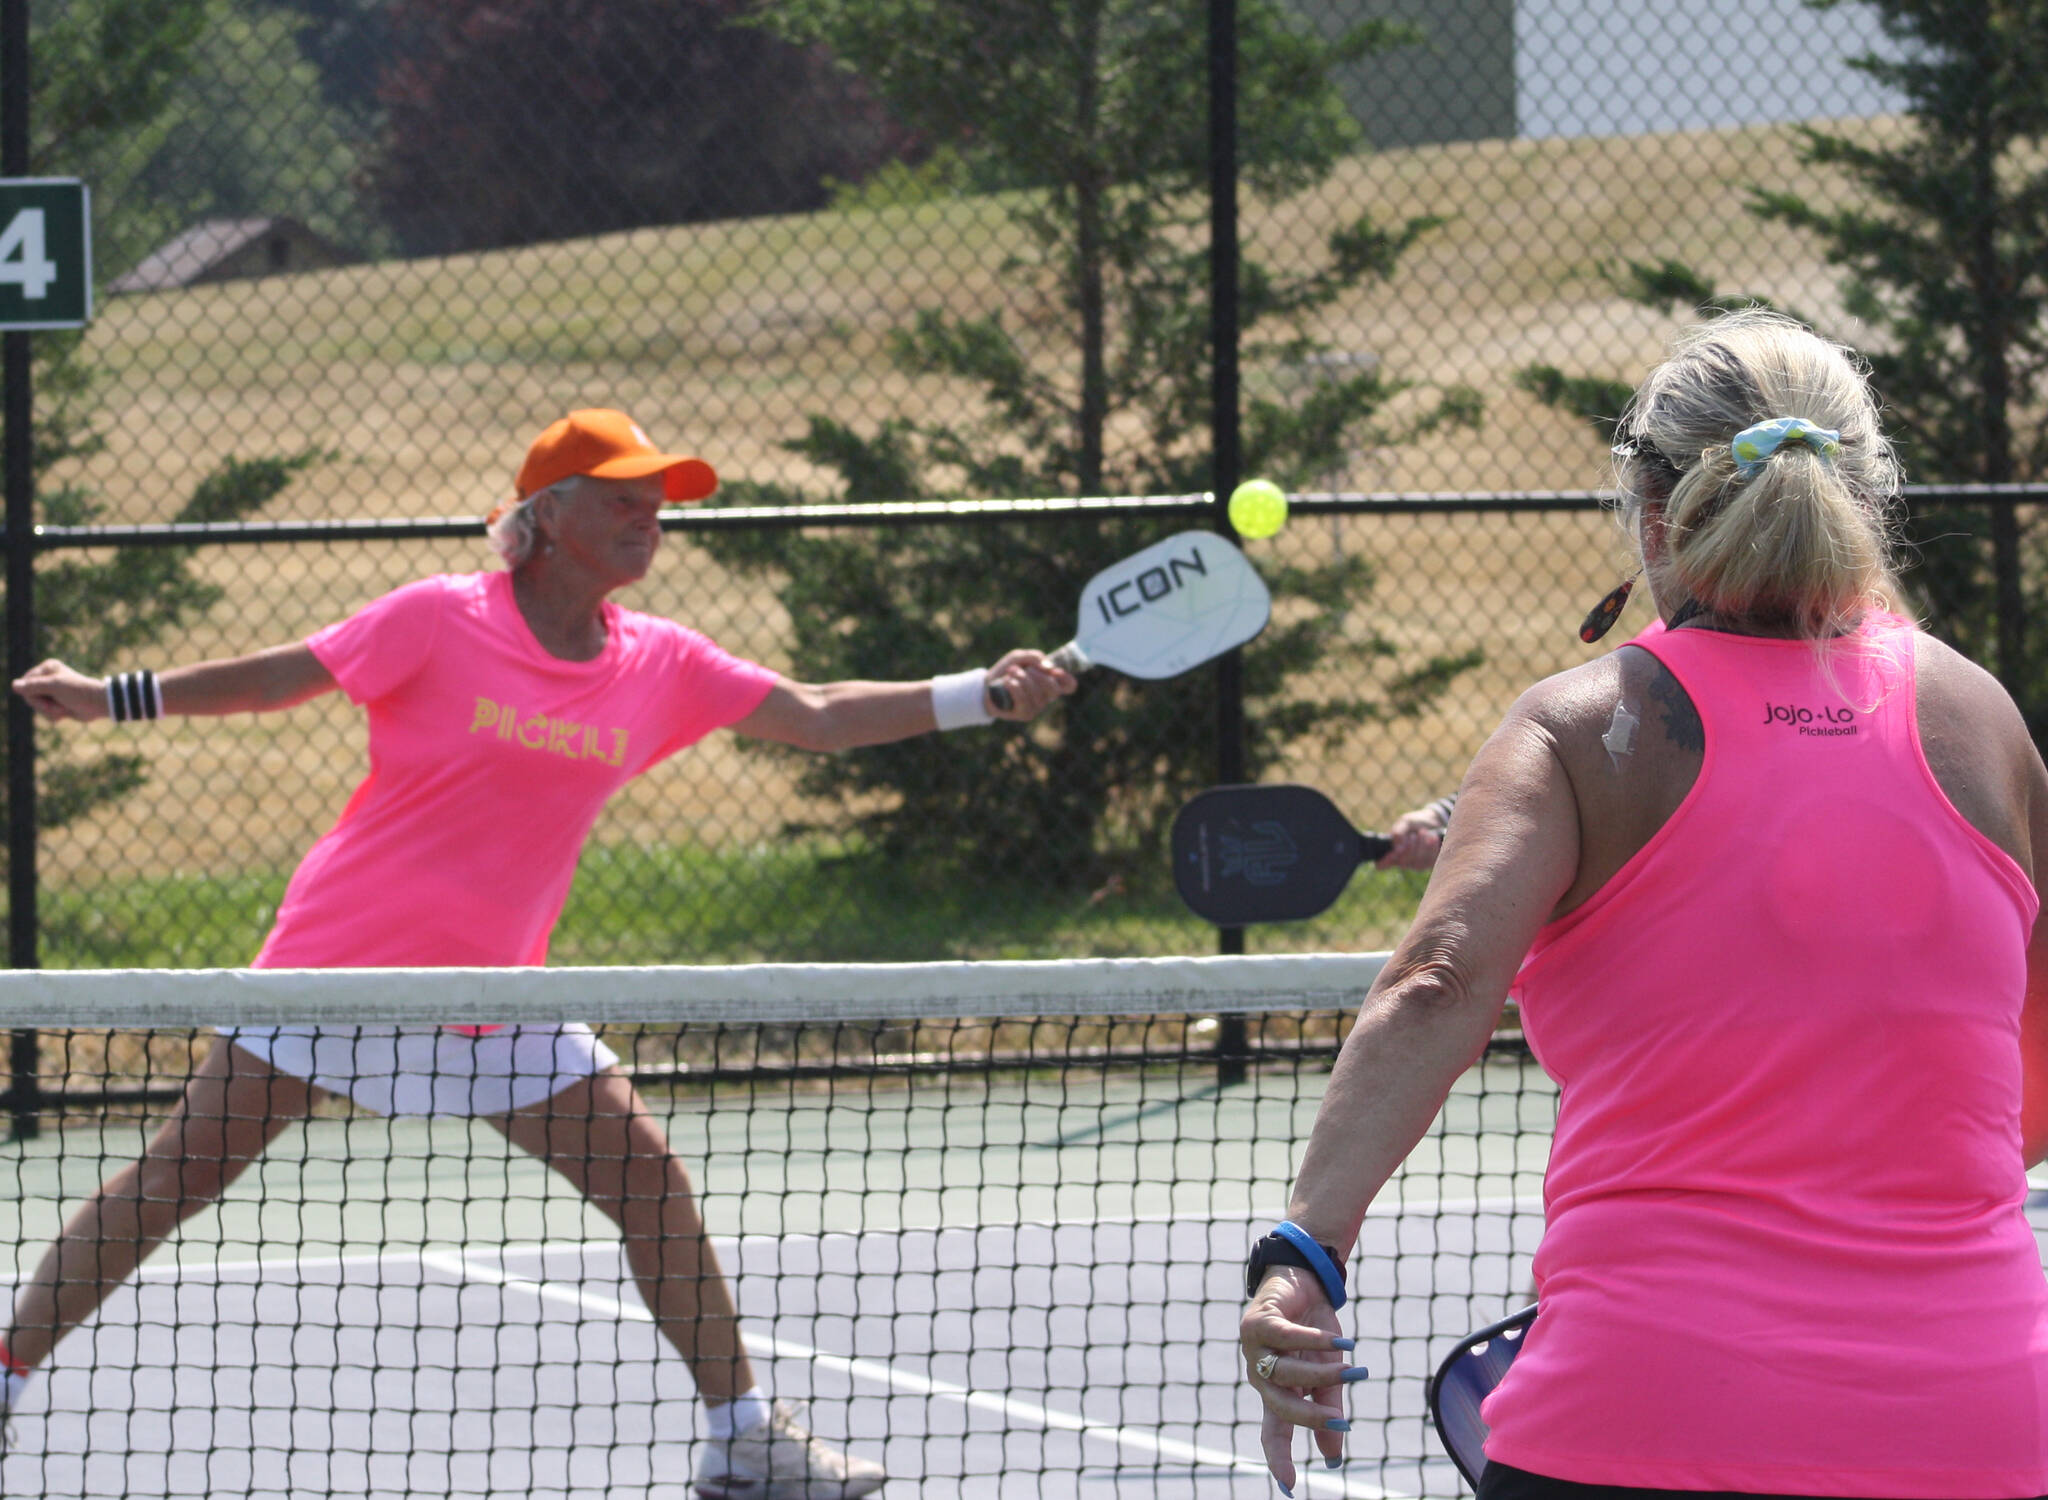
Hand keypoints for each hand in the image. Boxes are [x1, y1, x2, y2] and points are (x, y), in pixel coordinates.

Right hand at [12, 659, 108, 722]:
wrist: (100, 705)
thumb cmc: (80, 692)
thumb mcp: (55, 687)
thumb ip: (34, 686)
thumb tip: (14, 685)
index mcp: (47, 668)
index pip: (25, 686)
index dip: (35, 696)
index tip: (52, 695)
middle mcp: (47, 678)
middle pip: (30, 697)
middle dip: (44, 706)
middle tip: (60, 705)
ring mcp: (51, 691)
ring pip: (37, 707)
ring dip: (51, 712)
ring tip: (65, 709)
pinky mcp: (57, 702)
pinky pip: (45, 713)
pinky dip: (55, 716)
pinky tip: (66, 713)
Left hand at [983, 649, 1076, 720]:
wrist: (986, 686)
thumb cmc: (1006, 671)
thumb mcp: (1019, 657)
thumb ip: (1034, 656)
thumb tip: (1048, 667)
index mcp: (1049, 683)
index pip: (1070, 686)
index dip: (1067, 678)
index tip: (1055, 671)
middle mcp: (1046, 697)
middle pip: (1054, 689)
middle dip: (1038, 675)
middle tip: (1024, 669)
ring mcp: (1037, 708)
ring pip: (1036, 692)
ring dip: (1021, 678)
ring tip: (1010, 673)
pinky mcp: (1025, 714)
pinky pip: (1023, 699)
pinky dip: (1014, 686)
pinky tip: (1007, 682)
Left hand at [1241, 1265, 1361, 1491]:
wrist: (1306, 1281)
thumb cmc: (1315, 1330)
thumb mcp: (1328, 1371)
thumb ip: (1327, 1407)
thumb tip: (1332, 1456)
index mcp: (1276, 1391)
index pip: (1274, 1431)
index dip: (1279, 1457)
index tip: (1288, 1486)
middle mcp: (1261, 1374)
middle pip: (1279, 1407)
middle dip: (1309, 1416)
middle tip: (1339, 1421)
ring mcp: (1255, 1349)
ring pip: (1286, 1372)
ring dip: (1322, 1374)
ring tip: (1352, 1370)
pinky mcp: (1259, 1322)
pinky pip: (1285, 1337)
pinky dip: (1314, 1342)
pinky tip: (1339, 1342)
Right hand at [1375, 807, 1445, 870]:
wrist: (1433, 821)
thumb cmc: (1415, 822)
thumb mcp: (1405, 822)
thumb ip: (1398, 832)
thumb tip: (1398, 847)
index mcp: (1392, 851)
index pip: (1381, 864)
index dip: (1384, 861)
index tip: (1393, 852)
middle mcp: (1403, 860)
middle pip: (1403, 862)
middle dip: (1409, 847)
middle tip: (1413, 835)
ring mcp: (1416, 864)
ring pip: (1418, 862)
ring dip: (1421, 845)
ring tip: (1423, 832)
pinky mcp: (1430, 863)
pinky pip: (1430, 860)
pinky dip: (1432, 847)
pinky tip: (1433, 838)